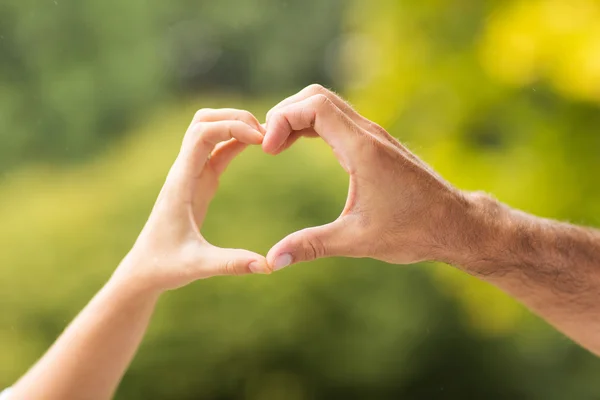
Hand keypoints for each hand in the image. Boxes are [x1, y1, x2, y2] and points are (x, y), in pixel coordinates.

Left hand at [115, 109, 270, 293]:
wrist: (145, 270)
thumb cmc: (165, 266)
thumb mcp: (199, 266)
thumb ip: (232, 264)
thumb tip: (269, 266)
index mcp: (180, 183)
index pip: (201, 135)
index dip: (231, 127)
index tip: (260, 139)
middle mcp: (184, 171)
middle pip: (204, 121)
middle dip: (234, 118)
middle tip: (266, 132)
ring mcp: (191, 174)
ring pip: (209, 130)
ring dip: (235, 125)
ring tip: (266, 137)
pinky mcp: (200, 182)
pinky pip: (218, 150)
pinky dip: (237, 141)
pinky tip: (258, 146)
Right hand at [263, 84, 477, 269]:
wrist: (456, 224)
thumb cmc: (413, 231)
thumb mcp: (357, 240)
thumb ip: (311, 246)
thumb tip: (271, 261)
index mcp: (362, 150)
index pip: (314, 105)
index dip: (282, 119)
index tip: (268, 150)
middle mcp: (368, 134)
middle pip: (317, 96)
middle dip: (285, 113)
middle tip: (268, 146)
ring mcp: (374, 136)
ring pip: (327, 105)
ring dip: (298, 117)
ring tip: (277, 146)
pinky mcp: (377, 144)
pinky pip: (337, 120)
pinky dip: (312, 125)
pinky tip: (299, 146)